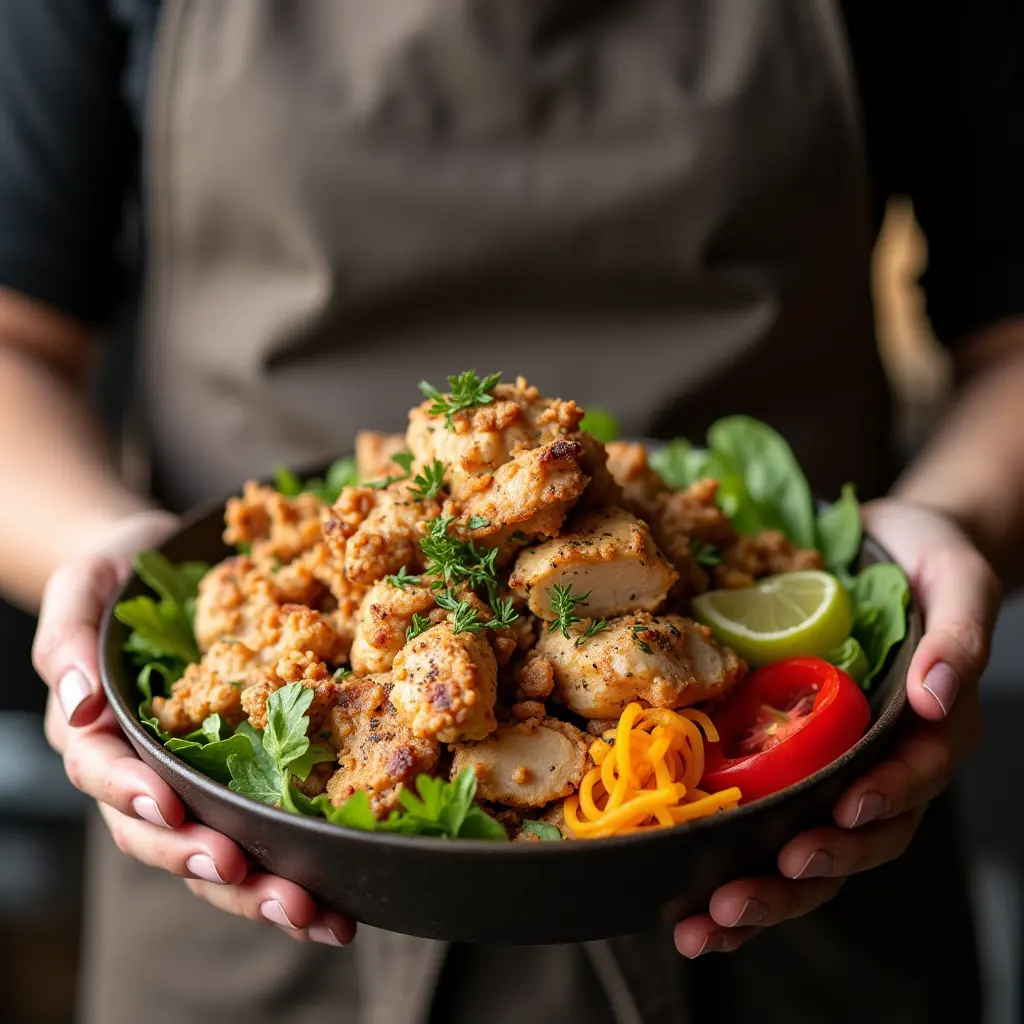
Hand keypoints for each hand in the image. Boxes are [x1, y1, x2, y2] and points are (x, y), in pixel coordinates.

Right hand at [33, 510, 353, 947]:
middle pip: (166, 838)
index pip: (109, 777)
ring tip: (314, 916)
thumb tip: (76, 704)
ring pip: (214, 851)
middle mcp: (144, 773)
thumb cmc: (116, 579)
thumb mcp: (80, 590)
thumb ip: (67, 642)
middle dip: (213, 869)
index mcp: (99, 734)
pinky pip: (260, 828)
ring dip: (260, 892)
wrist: (164, 568)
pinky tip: (337, 897)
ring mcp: (194, 779)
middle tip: (269, 894)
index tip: (172, 810)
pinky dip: (294, 866)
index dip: (134, 796)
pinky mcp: (244, 773)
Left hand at [674, 499, 999, 956]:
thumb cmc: (931, 565)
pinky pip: (761, 811)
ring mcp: (828, 763)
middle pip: (851, 840)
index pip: (909, 784)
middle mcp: (879, 762)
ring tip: (706, 924)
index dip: (879, 804)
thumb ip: (957, 638)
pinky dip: (730, 856)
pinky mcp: (783, 751)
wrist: (886, 549)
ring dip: (758, 891)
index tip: (842, 812)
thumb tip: (938, 694)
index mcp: (928, 733)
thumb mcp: (959, 586)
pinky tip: (685, 895)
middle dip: (798, 878)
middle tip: (742, 898)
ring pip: (804, 845)